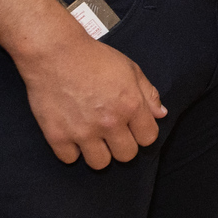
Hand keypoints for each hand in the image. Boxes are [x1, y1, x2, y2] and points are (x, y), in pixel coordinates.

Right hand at [14, 25, 166, 168]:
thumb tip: (161, 114)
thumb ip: (148, 94)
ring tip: (94, 137)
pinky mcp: (57, 136)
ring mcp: (82, 132)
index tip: (134, 128)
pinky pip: (70, 159)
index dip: (143, 133)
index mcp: (131, 105)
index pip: (148, 138)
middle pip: (126, 155)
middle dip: (123, 146)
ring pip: (100, 163)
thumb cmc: (95, 58)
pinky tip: (73, 134)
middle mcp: (109, 122)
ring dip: (99, 152)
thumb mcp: (130, 69)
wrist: (55, 54)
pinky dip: (72, 150)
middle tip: (114, 134)